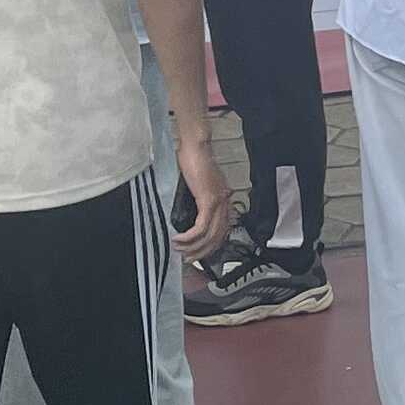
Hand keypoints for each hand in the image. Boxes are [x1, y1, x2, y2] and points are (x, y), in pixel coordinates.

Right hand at [169, 129, 236, 259]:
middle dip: (202, 252)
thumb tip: (187, 216)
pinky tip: (179, 239)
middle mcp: (225, 202)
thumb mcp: (198, 185)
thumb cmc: (194, 160)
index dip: (211, 246)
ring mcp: (219, 202)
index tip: (198, 253)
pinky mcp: (209, 200)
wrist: (196, 146)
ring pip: (210, 236)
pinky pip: (200, 227)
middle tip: (187, 258)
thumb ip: (198, 200)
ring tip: (179, 250)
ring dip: (193, 247)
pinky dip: (189, 237)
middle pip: (218, 237)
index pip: (223, 230)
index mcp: (224, 199)